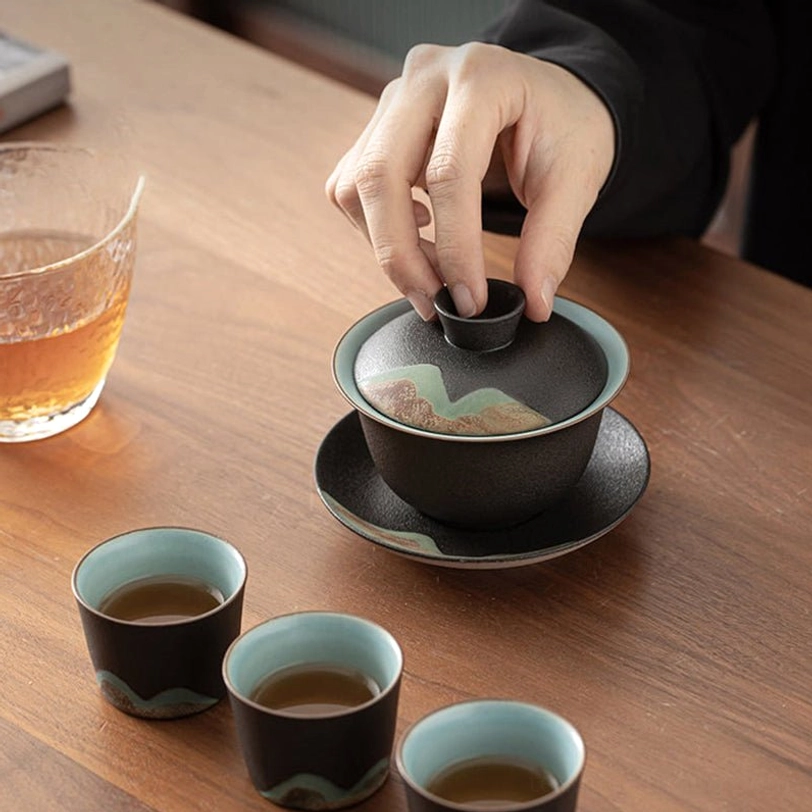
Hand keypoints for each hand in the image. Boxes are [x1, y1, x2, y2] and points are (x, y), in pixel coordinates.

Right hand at [326, 42, 614, 321]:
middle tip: (432, 303)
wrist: (547, 94)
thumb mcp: (577, 177)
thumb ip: (553, 241)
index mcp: (481, 78)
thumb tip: (533, 302)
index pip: (448, 173)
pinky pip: (350, 186)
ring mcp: (394, 100)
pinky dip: (375, 227)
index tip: (470, 300)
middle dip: (400, 255)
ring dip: (385, 245)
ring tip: (432, 272)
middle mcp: (425, 79)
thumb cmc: (562, 124)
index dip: (455, 248)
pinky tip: (419, 232)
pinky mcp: (377, 127)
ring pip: (354, 186)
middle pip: (379, 175)